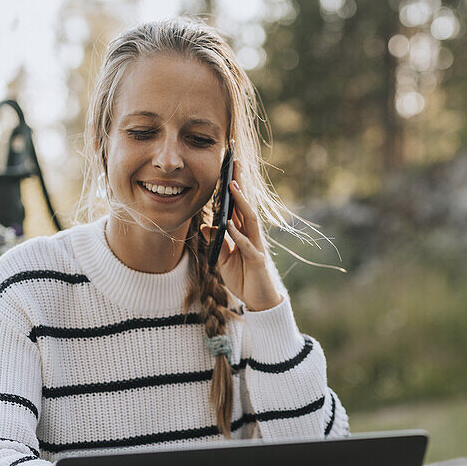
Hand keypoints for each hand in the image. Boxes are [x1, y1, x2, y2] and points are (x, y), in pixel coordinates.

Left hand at [202, 161, 282, 311]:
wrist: (258, 301)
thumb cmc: (243, 278)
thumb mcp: (224, 259)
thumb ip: (217, 242)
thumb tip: (207, 226)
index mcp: (244, 233)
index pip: (239, 206)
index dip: (235, 188)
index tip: (228, 168)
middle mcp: (252, 235)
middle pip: (247, 205)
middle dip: (241, 185)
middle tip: (234, 164)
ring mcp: (256, 246)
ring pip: (250, 219)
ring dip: (242, 203)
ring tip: (233, 186)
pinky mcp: (257, 260)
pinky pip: (246, 245)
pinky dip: (238, 235)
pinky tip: (230, 225)